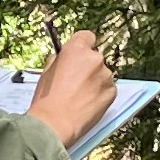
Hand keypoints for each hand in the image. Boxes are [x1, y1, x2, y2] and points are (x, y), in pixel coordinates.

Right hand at [33, 31, 118, 153]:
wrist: (55, 123)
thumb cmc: (46, 98)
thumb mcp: (46, 72)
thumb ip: (59, 60)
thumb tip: (63, 58)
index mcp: (76, 49)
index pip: (87, 36)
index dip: (82, 46)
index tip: (78, 56)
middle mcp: (95, 58)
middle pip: (95, 57)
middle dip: (88, 67)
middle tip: (76, 82)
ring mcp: (106, 75)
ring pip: (102, 74)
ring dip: (95, 81)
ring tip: (80, 97)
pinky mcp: (112, 92)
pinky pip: (108, 89)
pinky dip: (101, 94)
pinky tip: (88, 104)